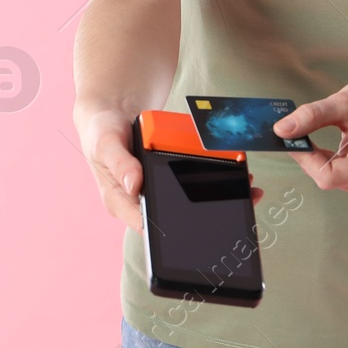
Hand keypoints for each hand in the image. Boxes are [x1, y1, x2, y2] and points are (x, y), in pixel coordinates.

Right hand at [75, 106, 262, 234]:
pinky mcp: (168, 178)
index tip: (200, 232)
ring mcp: (156, 191)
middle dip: (207, 216)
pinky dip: (214, 177)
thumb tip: (134, 185)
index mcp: (121, 202)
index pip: (148, 227)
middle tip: (238, 204)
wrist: (110, 113)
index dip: (172, 234)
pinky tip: (234, 172)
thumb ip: (120, 163)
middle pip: (175, 219)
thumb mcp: (105, 143)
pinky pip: (192, 183)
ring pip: (189, 203)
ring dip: (218, 197)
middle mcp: (140, 202)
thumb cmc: (102, 131)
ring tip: (246, 189)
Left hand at [271, 74, 347, 195]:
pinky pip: (337, 173)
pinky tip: (337, 139)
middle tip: (297, 130)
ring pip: (330, 177)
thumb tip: (281, 131)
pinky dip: (327, 157)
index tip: (291, 138)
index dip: (306, 159)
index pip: (329, 177)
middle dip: (310, 155)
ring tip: (326, 130)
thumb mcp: (344, 102)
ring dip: (318, 156)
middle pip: (328, 178)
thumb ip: (312, 117)